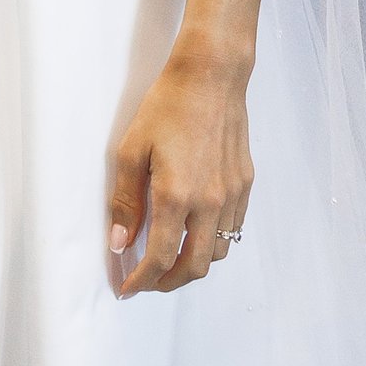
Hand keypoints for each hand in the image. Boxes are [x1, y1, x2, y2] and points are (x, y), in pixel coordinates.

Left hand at [105, 41, 253, 295]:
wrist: (211, 76)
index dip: (142, 280)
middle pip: (194, 267)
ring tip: (169, 260)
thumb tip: (119, 243)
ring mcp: (232, 195)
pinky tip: (194, 233)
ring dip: (192, 265)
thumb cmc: (167, 107)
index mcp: (177, 196)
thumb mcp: (130, 151)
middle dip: (168, 283)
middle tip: (146, 282)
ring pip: (217, 252)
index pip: (161, 258)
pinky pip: (233, 230)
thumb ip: (125, 202)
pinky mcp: (245, 185)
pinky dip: (212, 242)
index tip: (127, 289)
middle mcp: (210, 202)